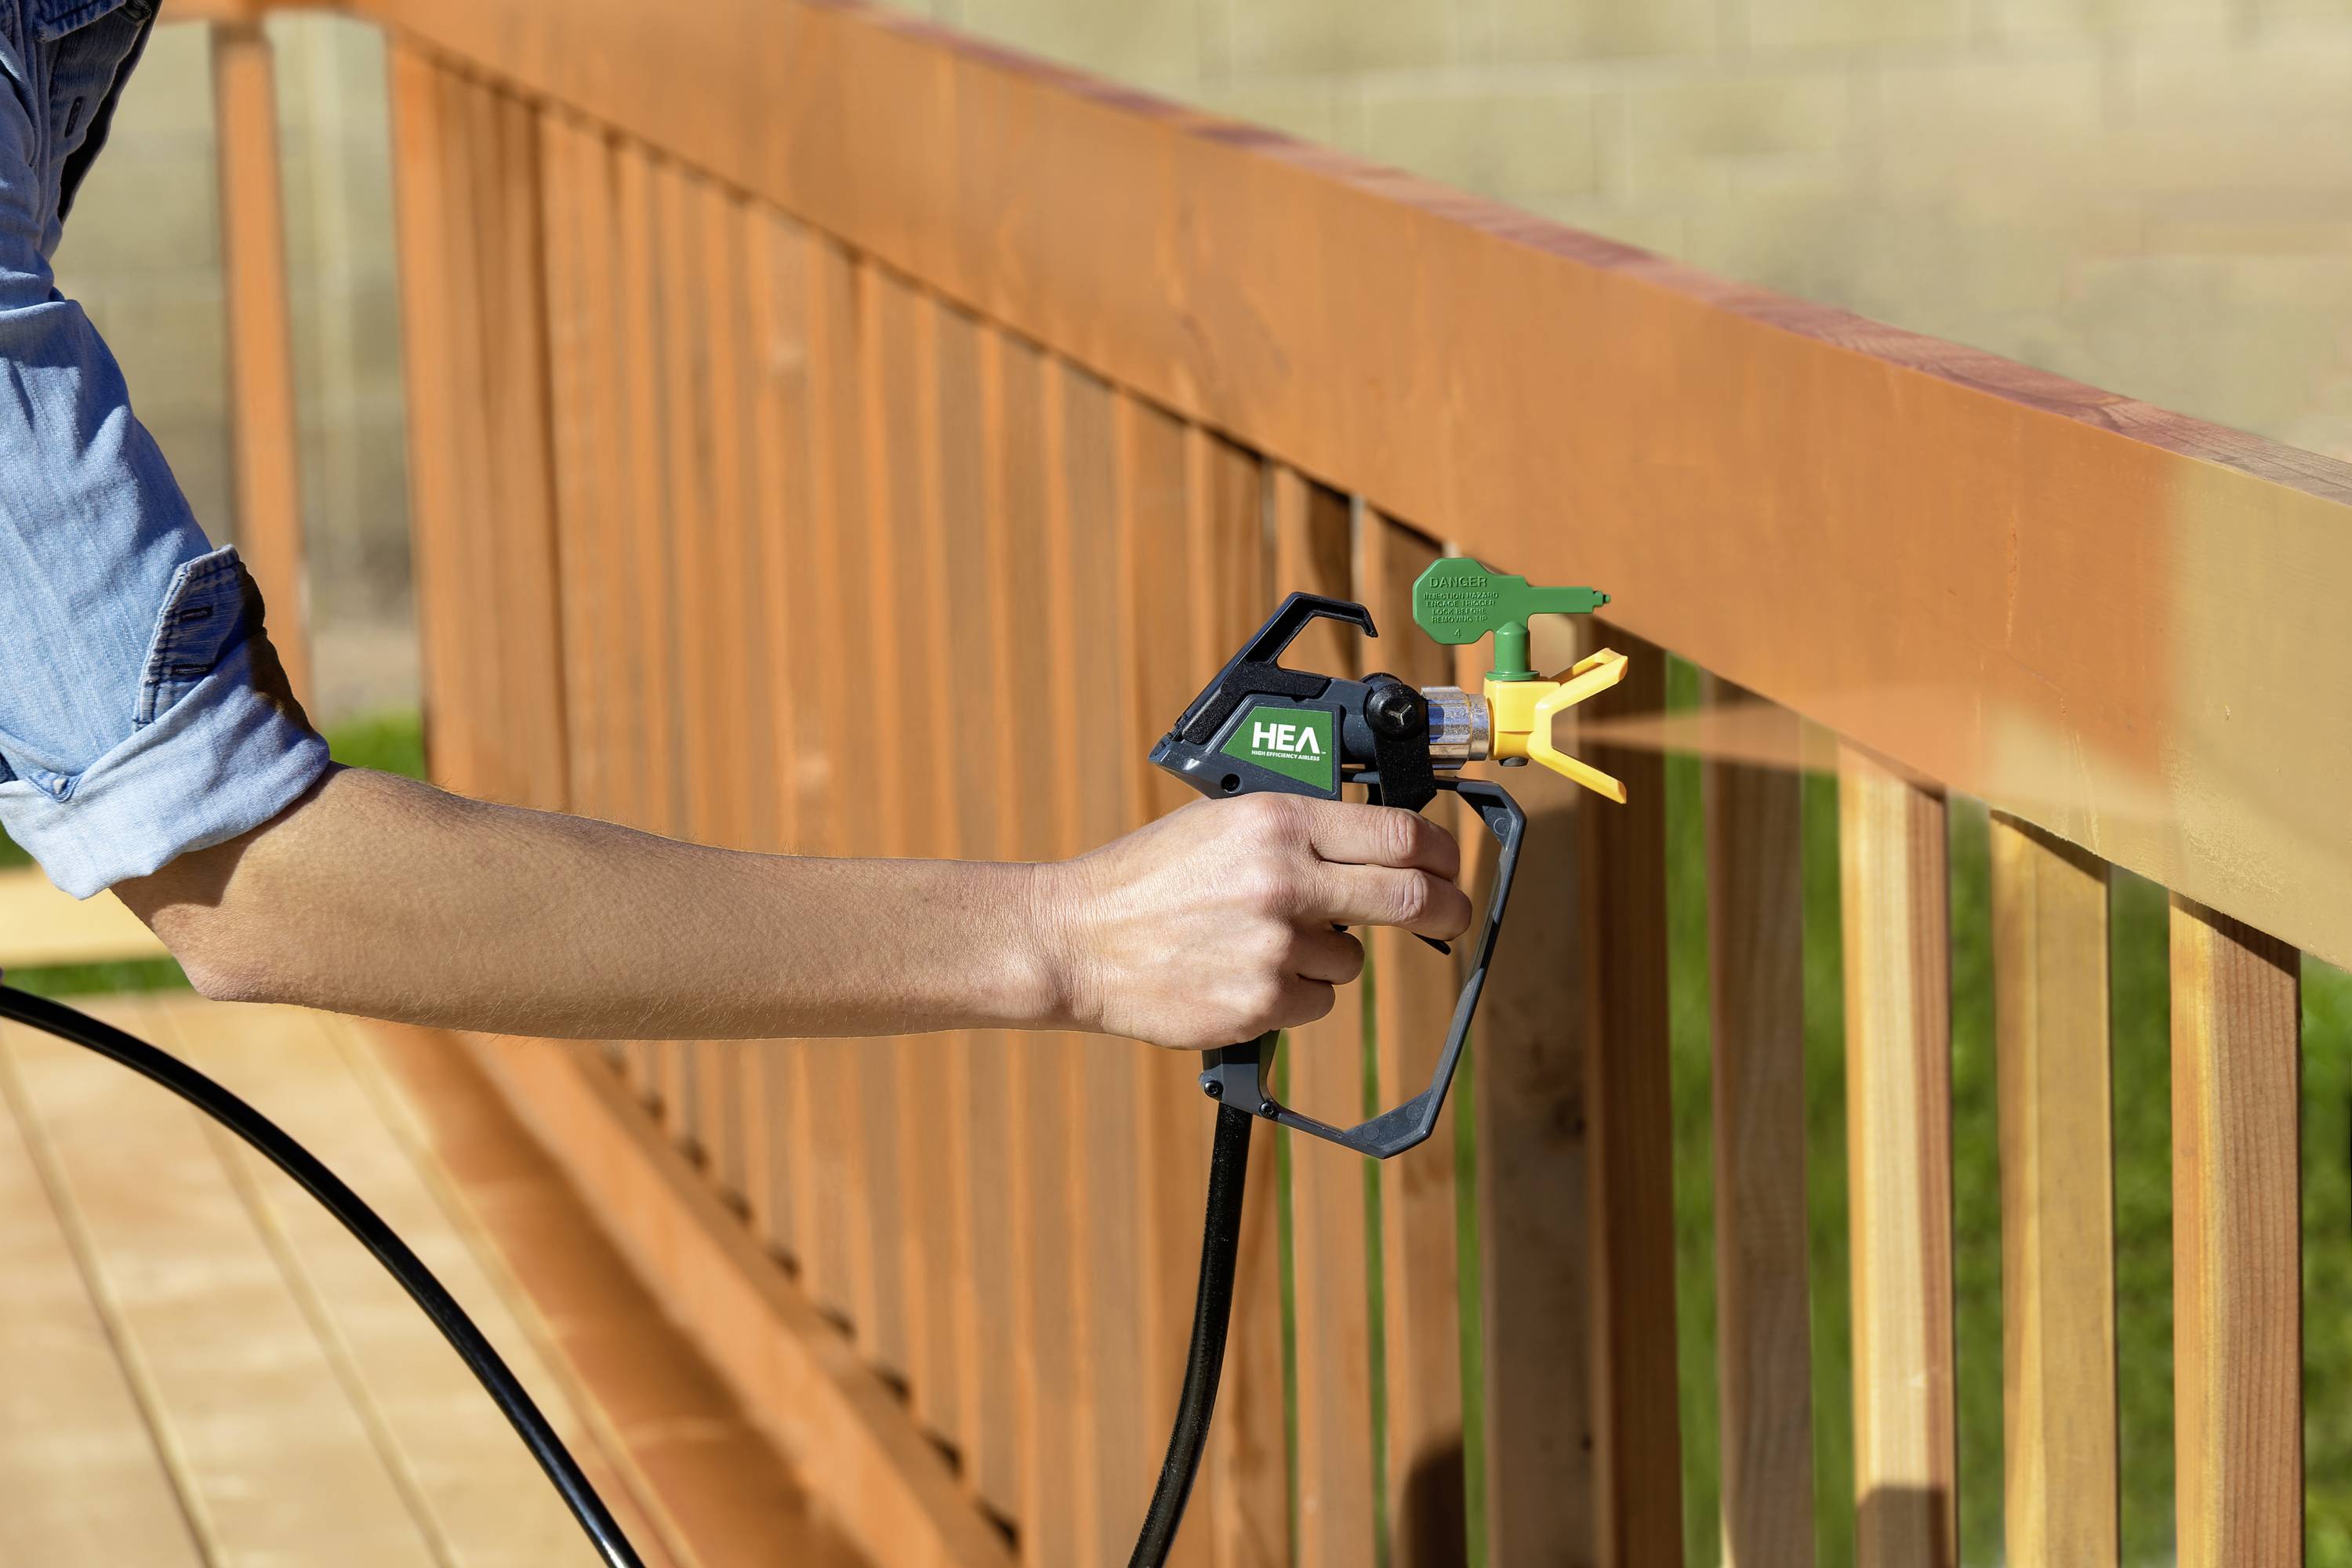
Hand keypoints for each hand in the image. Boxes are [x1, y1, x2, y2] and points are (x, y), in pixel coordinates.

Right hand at [1036, 794, 1471, 1050]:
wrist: (1077, 938)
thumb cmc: (1146, 879)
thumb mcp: (1222, 823)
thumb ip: (1297, 831)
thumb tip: (1374, 847)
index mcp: (1279, 821)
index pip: (1398, 833)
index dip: (1440, 854)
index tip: (1448, 867)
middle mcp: (1285, 878)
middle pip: (1408, 899)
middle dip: (1445, 910)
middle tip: (1452, 916)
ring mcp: (1275, 945)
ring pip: (1351, 961)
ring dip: (1326, 957)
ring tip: (1260, 943)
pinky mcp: (1260, 1003)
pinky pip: (1315, 1002)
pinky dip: (1291, 994)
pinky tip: (1240, 974)